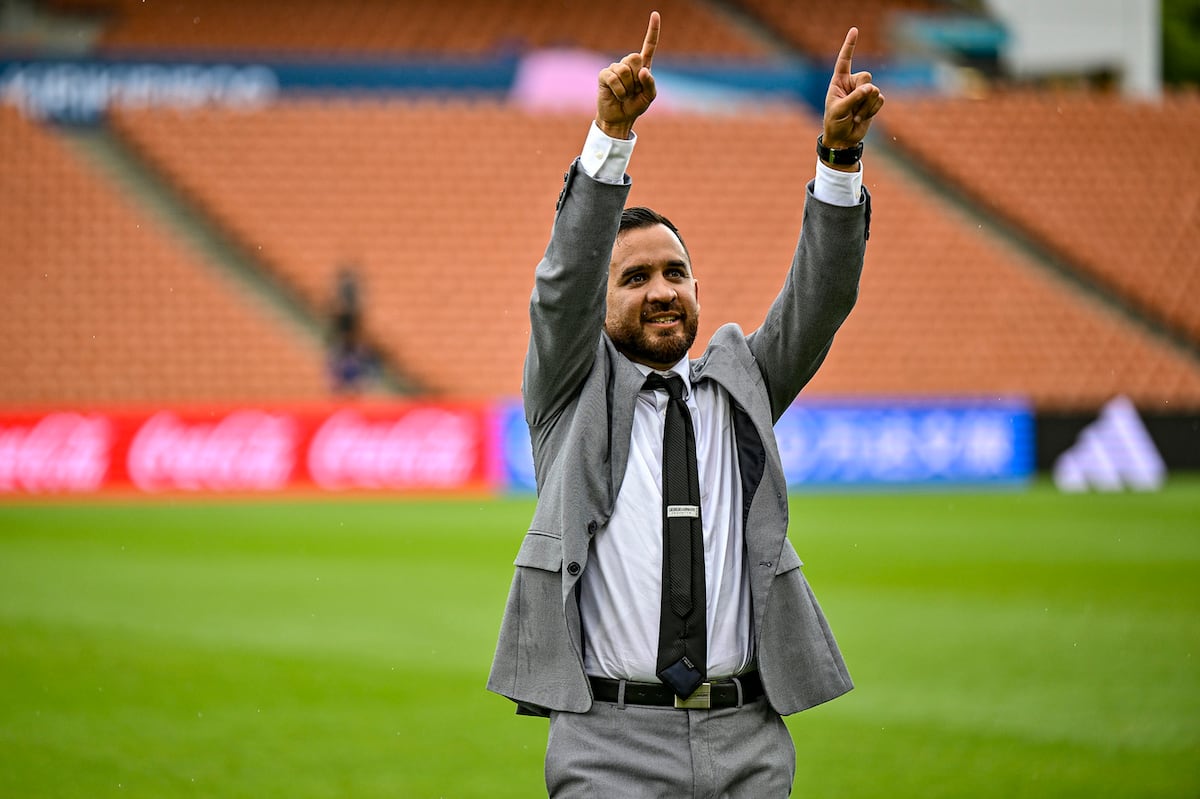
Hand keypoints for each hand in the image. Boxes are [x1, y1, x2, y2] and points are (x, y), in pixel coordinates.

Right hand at [596, 11, 659, 139]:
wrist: (619, 119)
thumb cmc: (635, 106)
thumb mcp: (649, 97)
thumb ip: (650, 84)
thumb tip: (643, 70)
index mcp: (642, 66)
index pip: (649, 45)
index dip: (652, 30)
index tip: (655, 14)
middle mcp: (628, 64)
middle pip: (635, 57)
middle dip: (636, 77)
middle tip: (633, 89)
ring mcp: (615, 68)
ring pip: (625, 70)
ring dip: (627, 87)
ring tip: (625, 94)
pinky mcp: (605, 75)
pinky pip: (614, 78)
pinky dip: (619, 90)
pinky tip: (617, 95)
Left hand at [823, 27, 883, 150]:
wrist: (843, 139)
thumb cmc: (834, 123)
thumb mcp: (839, 109)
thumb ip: (854, 97)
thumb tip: (871, 89)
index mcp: (839, 81)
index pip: (845, 60)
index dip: (850, 45)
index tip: (855, 30)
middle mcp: (852, 84)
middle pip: (866, 76)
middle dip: (862, 92)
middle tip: (853, 106)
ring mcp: (864, 93)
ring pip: (874, 90)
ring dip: (865, 106)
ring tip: (855, 116)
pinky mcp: (873, 102)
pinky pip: (880, 100)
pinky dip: (871, 110)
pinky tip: (862, 118)